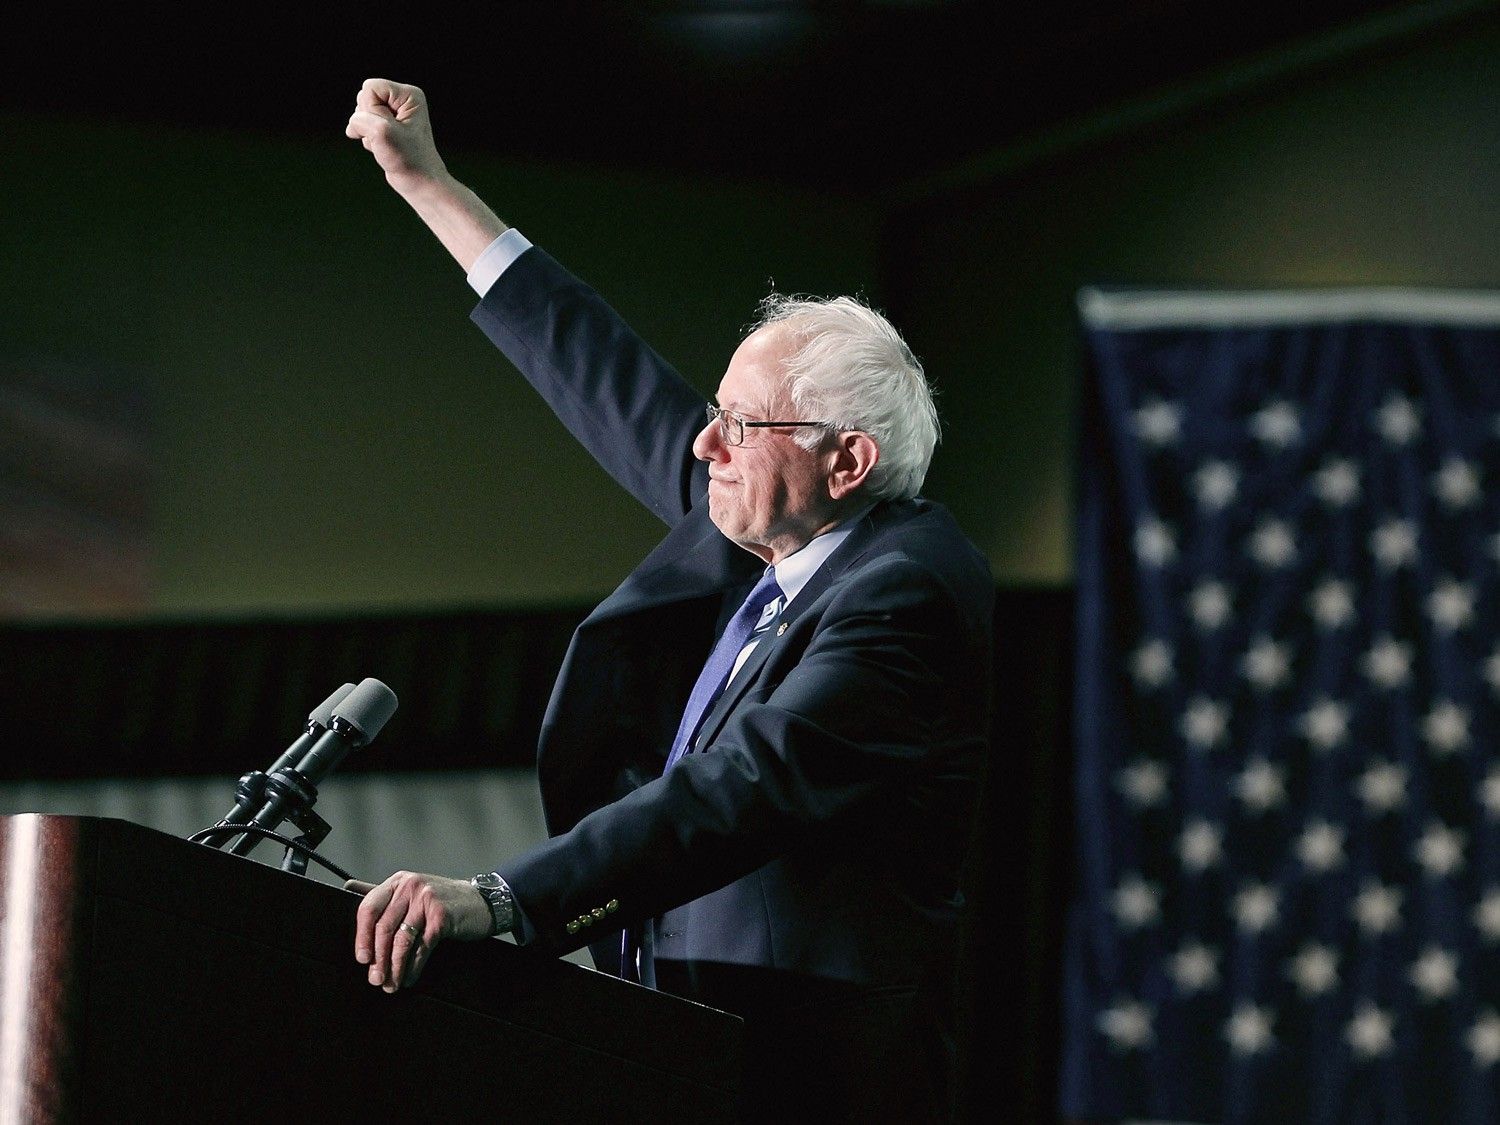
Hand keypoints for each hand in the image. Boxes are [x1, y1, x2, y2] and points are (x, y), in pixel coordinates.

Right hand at [345, 79, 446, 192]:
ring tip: (385, 145)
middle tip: (386, 138)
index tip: (388, 127)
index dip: (371, 109)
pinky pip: (363, 124)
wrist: (419, 183)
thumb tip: (354, 124)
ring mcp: (393, 113)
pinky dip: (367, 138)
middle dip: (368, 120)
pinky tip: (382, 148)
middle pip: (364, 97)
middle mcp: (402, 100)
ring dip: (367, 131)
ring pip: (361, 112)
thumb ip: (362, 118)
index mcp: (409, 95)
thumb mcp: (383, 133)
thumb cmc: (409, 159)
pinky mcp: (386, 125)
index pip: (370, 87)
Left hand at [346, 870, 492, 991]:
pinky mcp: (442, 916)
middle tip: (376, 979)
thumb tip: (348, 887)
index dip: (362, 936)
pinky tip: (409, 978)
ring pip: (401, 940)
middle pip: (384, 927)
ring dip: (394, 967)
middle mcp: (410, 886)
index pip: (369, 908)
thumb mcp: (412, 891)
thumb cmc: (444, 901)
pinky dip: (413, 966)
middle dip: (378, 958)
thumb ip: (383, 893)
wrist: (482, 901)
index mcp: (398, 881)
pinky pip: (421, 947)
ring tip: (391, 984)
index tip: (362, 959)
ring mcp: (427, 900)